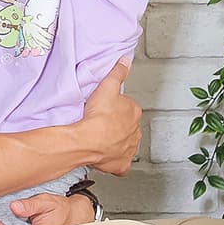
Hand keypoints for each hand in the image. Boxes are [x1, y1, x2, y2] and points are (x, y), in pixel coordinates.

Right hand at [74, 61, 140, 176]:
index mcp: (134, 113)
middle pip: (127, 126)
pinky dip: (115, 161)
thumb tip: (125, 61)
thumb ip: (117, 72)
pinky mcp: (121, 164)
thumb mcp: (107, 86)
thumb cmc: (97, 117)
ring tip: (102, 138)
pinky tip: (107, 156)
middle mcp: (135, 132)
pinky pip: (120, 163)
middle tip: (102, 122)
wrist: (88, 141)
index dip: (115, 107)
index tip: (105, 108)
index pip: (128, 107)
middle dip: (117, 125)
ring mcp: (128, 149)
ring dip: (116, 142)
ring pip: (125, 144)